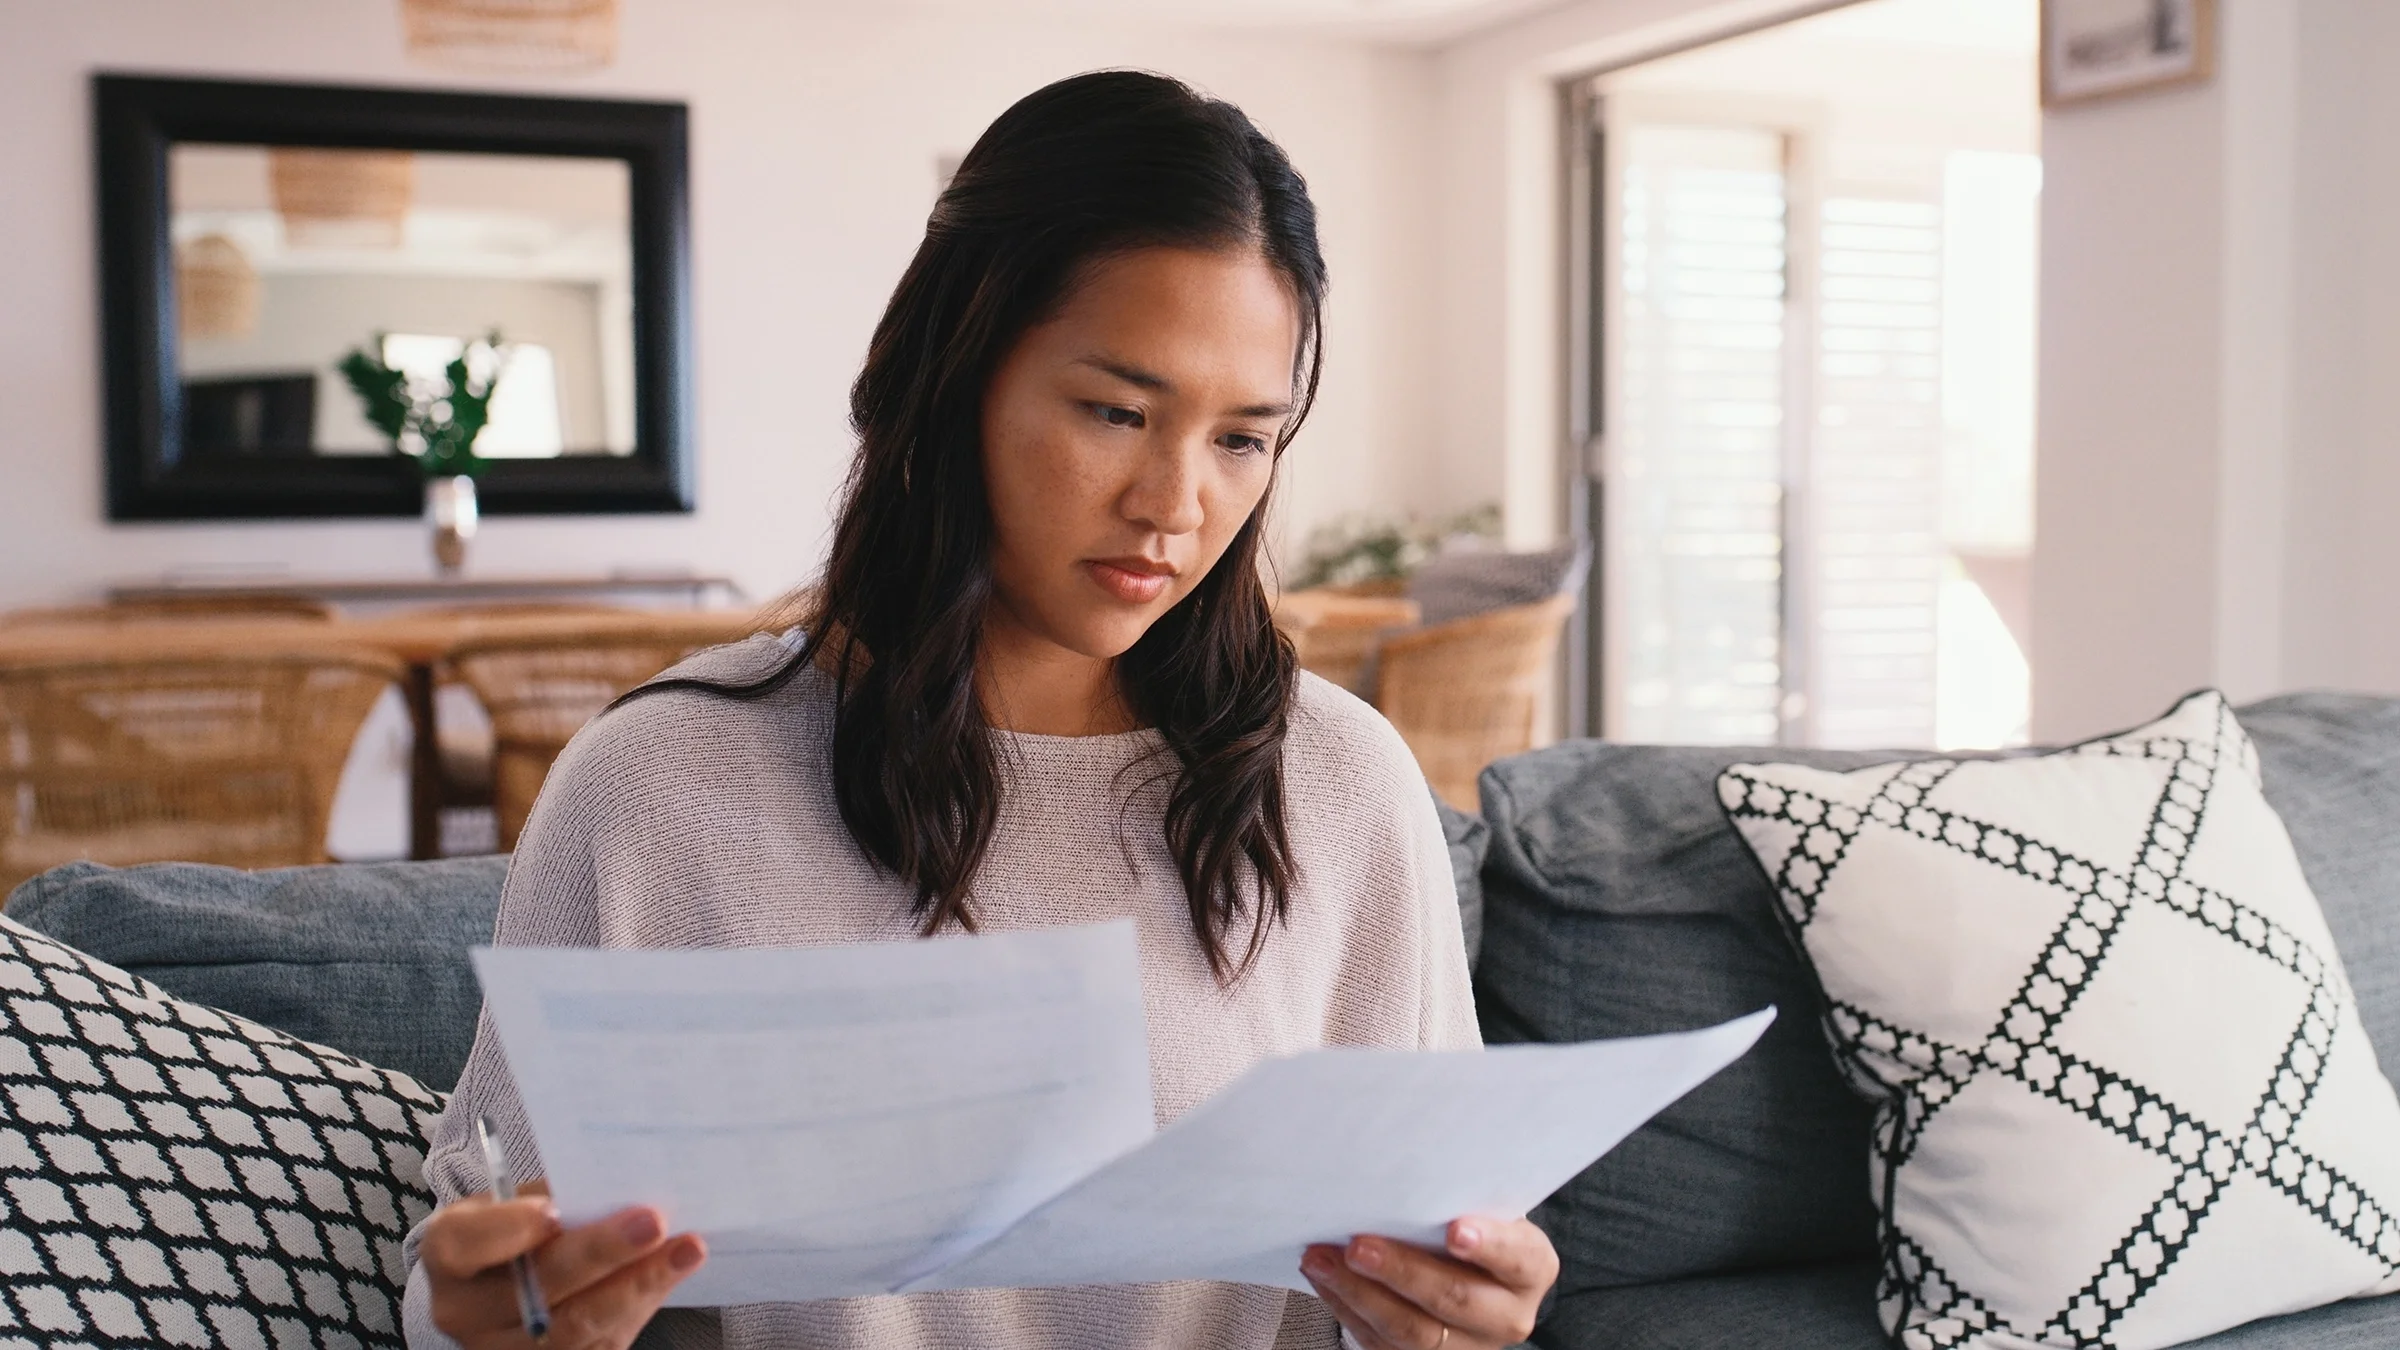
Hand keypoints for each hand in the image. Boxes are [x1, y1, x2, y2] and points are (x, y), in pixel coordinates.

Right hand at [421, 1179, 708, 1349]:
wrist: (508, 1280)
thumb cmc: (516, 1224)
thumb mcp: (515, 1200)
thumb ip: (554, 1197)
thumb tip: (623, 1186)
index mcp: (451, 1253)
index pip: (469, 1245)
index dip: (510, 1230)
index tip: (554, 1211)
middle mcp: (467, 1311)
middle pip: (536, 1289)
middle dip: (601, 1254)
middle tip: (652, 1223)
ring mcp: (505, 1349)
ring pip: (576, 1326)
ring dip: (639, 1285)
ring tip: (686, 1250)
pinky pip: (600, 1342)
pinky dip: (642, 1303)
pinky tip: (672, 1273)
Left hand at [1300, 1216, 1556, 1349]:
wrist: (1468, 1270)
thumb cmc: (1471, 1221)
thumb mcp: (1480, 1206)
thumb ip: (1458, 1197)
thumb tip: (1400, 1172)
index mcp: (1530, 1268)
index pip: (1515, 1257)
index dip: (1488, 1245)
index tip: (1455, 1230)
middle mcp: (1507, 1316)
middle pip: (1454, 1300)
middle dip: (1401, 1271)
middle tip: (1358, 1245)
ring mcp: (1468, 1346)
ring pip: (1412, 1332)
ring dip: (1359, 1293)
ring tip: (1321, 1259)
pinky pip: (1382, 1345)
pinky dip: (1347, 1308)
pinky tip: (1324, 1279)